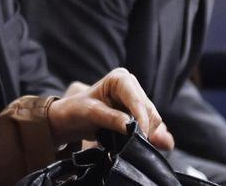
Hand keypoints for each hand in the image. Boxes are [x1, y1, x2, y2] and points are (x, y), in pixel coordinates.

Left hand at [47, 68, 174, 150]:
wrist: (71, 119)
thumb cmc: (77, 110)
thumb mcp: (90, 113)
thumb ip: (110, 118)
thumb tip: (130, 127)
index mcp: (120, 79)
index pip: (138, 101)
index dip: (142, 120)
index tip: (141, 138)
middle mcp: (133, 87)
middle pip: (150, 112)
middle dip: (143, 130)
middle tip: (130, 146)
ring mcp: (137, 101)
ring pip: (153, 122)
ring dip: (144, 135)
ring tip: (126, 144)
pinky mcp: (140, 115)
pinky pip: (153, 128)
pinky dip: (148, 138)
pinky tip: (141, 146)